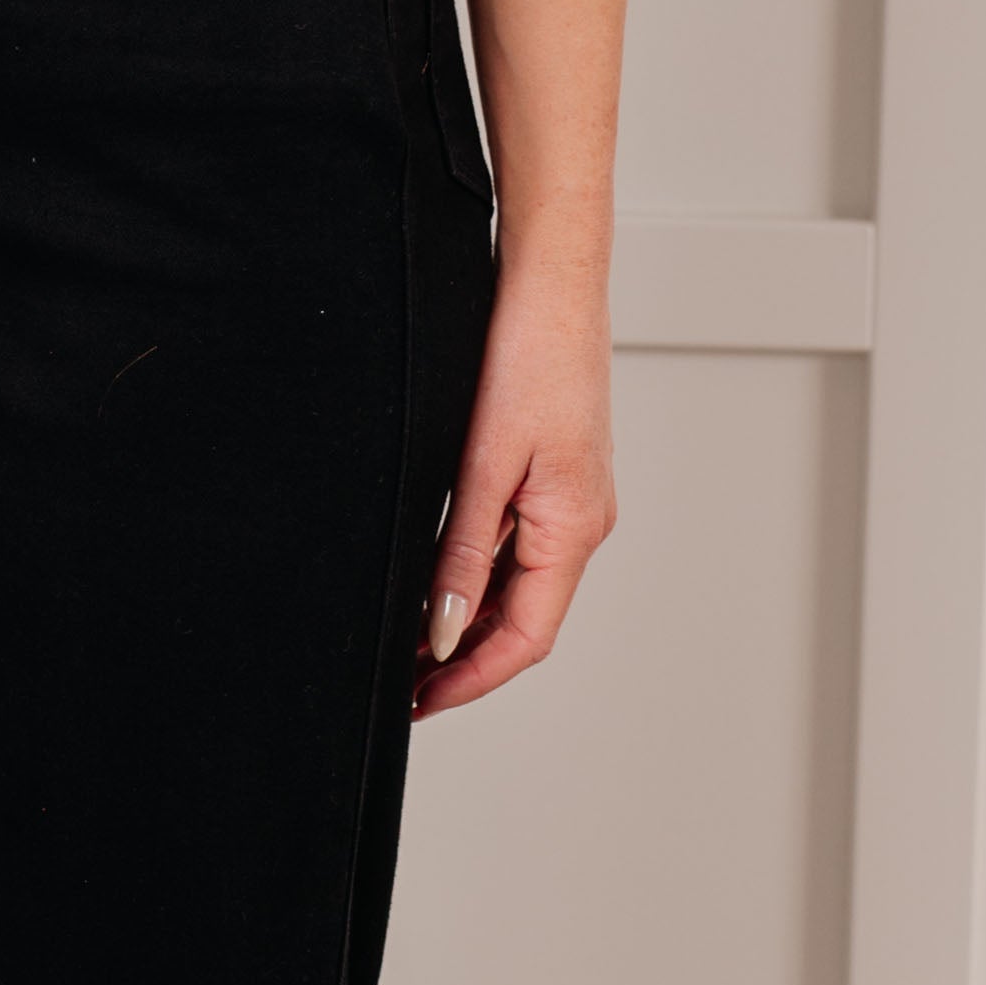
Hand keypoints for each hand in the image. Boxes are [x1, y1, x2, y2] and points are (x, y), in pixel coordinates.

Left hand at [413, 266, 617, 717]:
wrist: (553, 283)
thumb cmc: (530, 356)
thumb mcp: (483, 465)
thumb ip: (463, 555)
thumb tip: (441, 631)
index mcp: (573, 529)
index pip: (525, 638)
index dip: (470, 679)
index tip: (419, 701)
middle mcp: (581, 524)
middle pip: (524, 621)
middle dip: (464, 660)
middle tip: (403, 682)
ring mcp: (571, 502)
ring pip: (518, 588)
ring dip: (468, 622)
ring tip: (409, 643)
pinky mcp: (556, 478)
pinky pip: (518, 549)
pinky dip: (478, 578)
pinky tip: (438, 582)